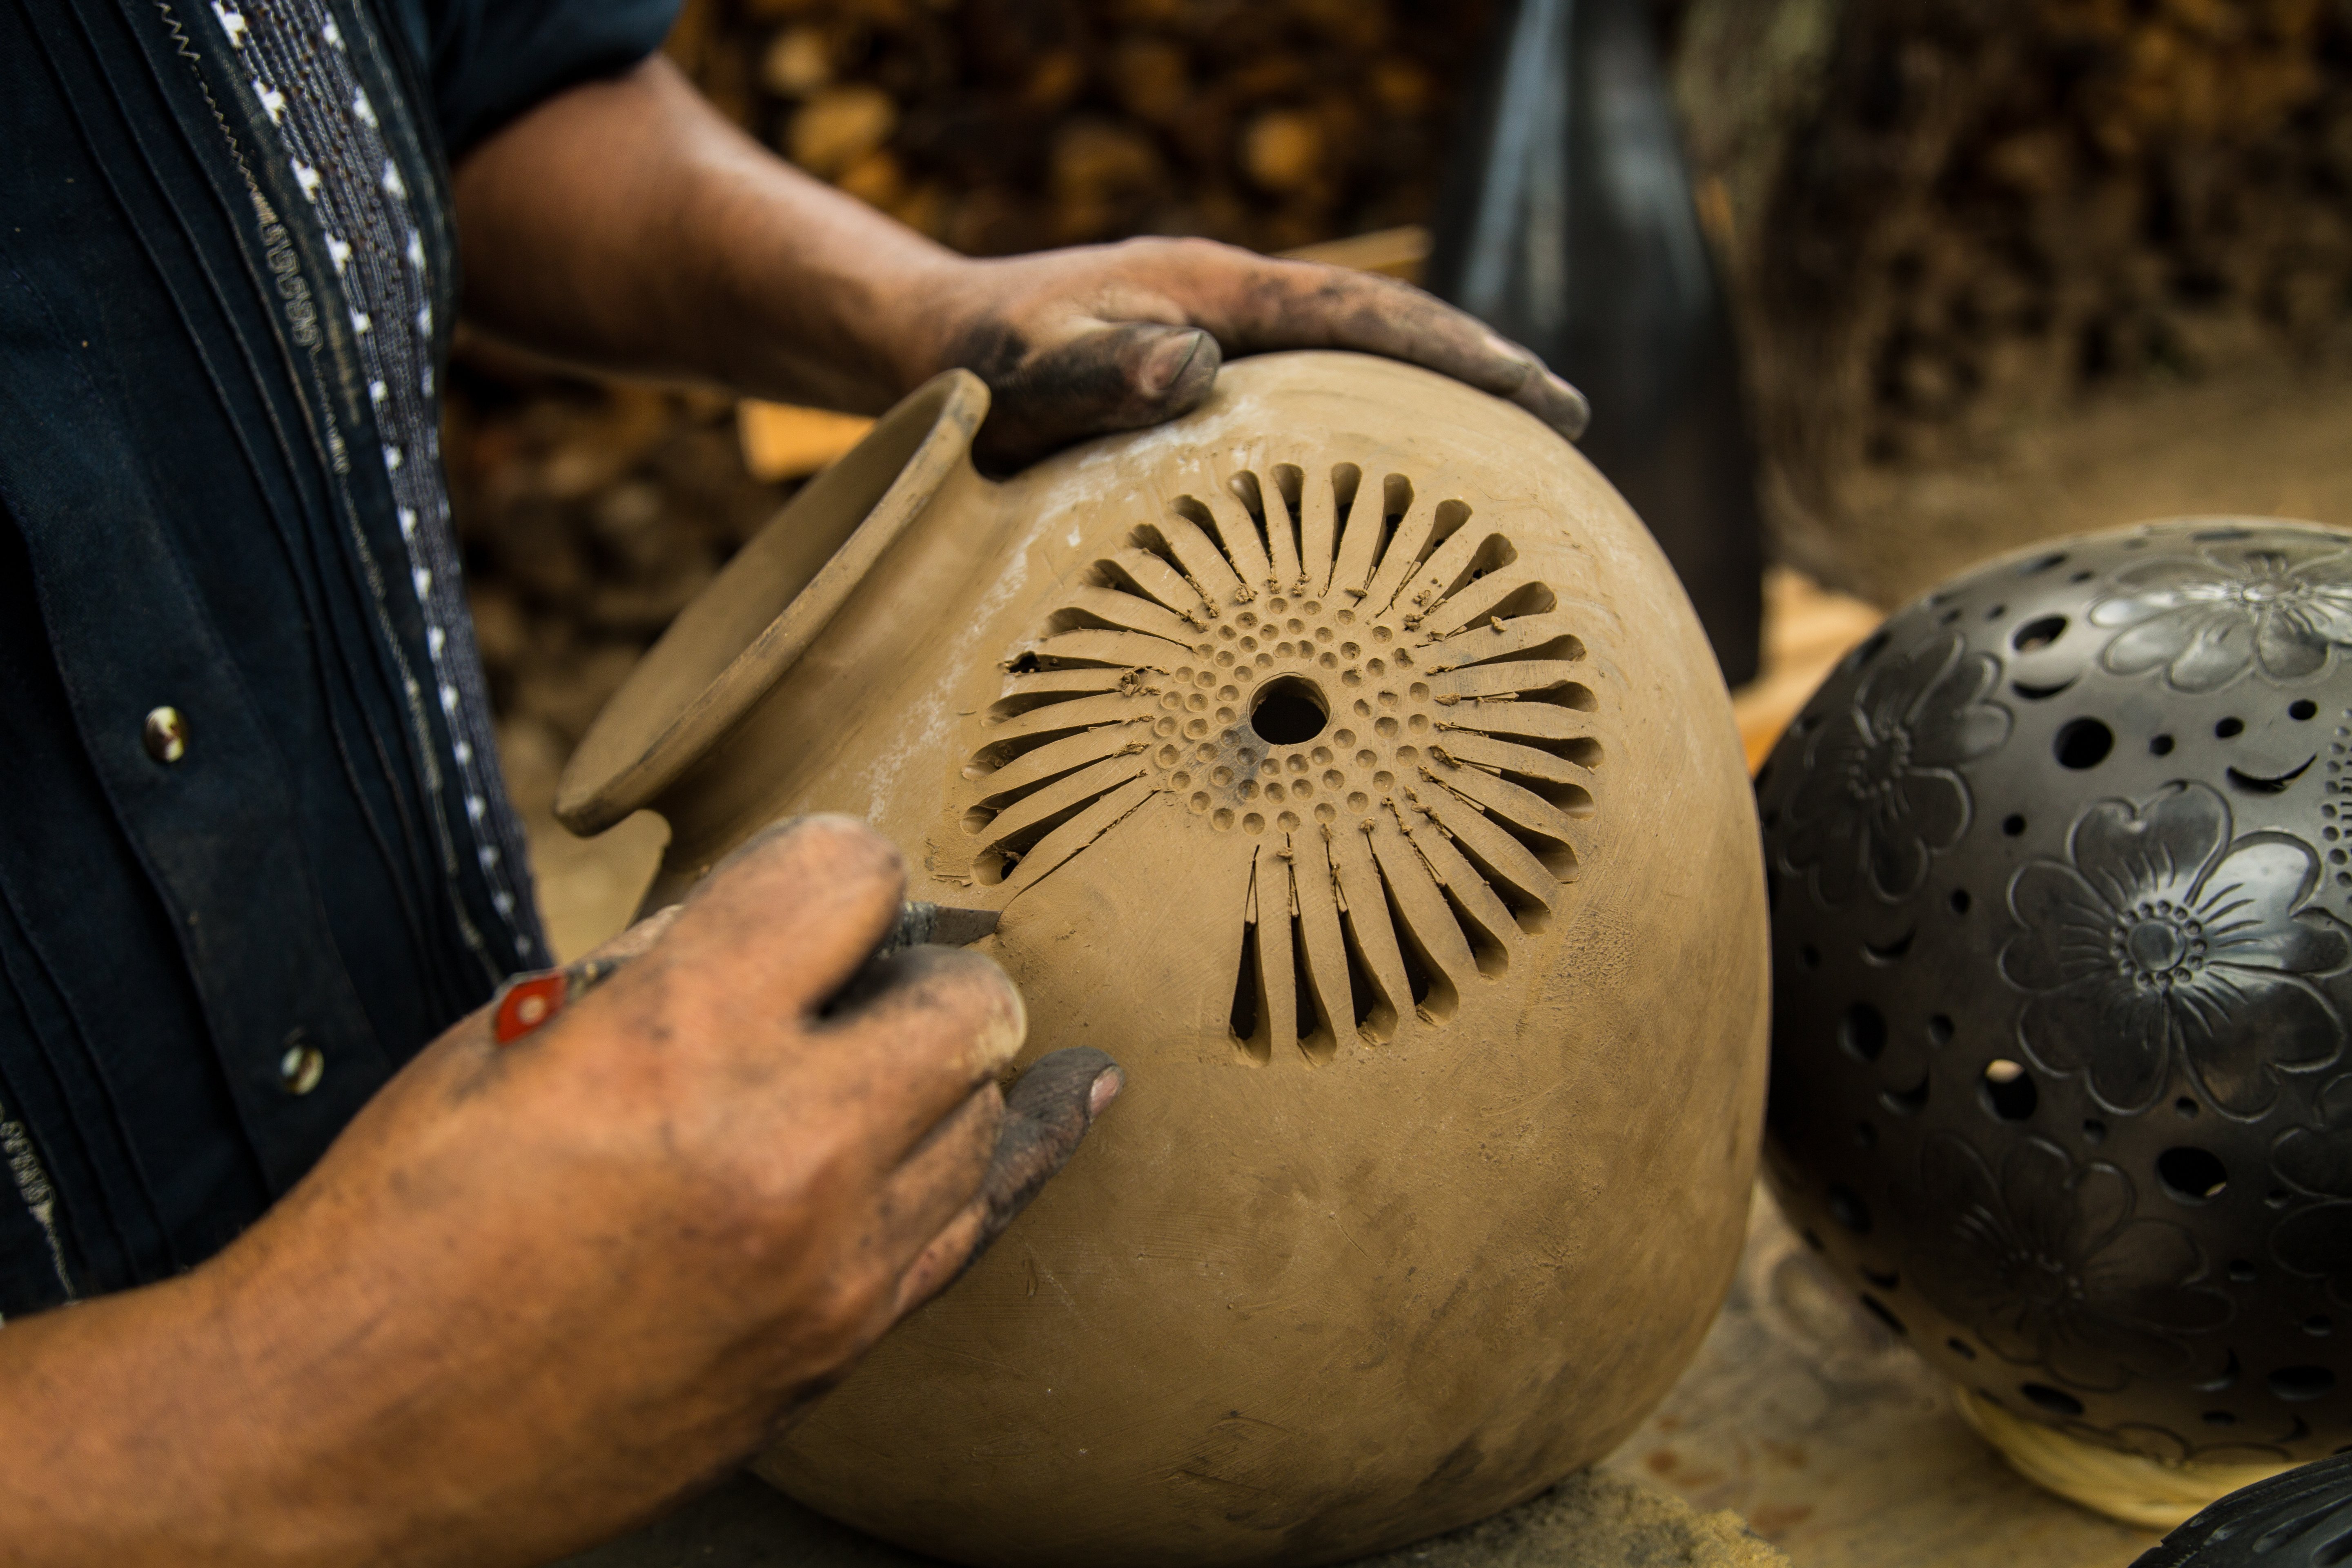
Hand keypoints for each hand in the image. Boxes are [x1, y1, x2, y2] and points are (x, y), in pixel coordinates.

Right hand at [0, 816, 1119, 1565]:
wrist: (343, 1438)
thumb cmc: (397, 1230)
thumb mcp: (506, 1047)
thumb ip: (660, 972)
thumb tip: (773, 924)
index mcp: (674, 1043)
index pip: (851, 873)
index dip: (828, 865)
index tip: (806, 892)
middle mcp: (781, 1149)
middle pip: (966, 994)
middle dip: (916, 965)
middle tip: (851, 984)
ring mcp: (827, 1263)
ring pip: (985, 1106)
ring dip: (938, 1067)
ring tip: (867, 1067)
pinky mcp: (837, 1345)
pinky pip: (981, 1220)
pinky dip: (1016, 1147)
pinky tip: (1079, 1093)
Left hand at [909, 238, 1592, 468]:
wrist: (928, 351)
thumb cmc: (978, 367)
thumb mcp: (1031, 367)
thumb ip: (1100, 371)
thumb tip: (1193, 369)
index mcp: (1223, 297)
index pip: (1371, 319)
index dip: (1464, 357)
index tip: (1547, 399)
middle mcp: (1240, 321)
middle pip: (1386, 345)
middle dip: (1476, 384)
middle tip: (1569, 438)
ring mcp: (1230, 358)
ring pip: (1353, 385)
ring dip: (1427, 422)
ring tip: (1508, 483)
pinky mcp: (1209, 400)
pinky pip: (1308, 423)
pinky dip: (1361, 453)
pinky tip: (1386, 510)